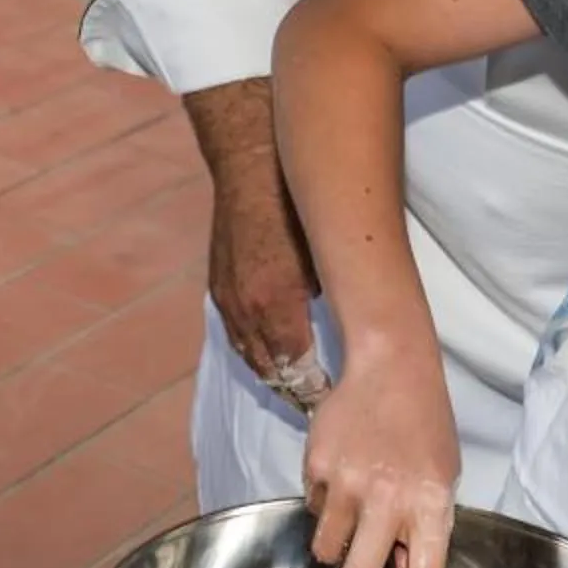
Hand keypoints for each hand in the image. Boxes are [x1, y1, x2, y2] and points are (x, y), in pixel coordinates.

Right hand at [207, 140, 320, 382]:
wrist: (252, 165)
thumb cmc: (299, 206)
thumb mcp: (326, 255)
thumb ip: (331, 296)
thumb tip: (349, 326)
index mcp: (276, 303)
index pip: (297, 368)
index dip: (317, 389)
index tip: (337, 399)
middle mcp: (247, 309)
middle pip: (271, 370)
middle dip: (296, 389)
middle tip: (322, 402)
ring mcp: (227, 300)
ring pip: (250, 356)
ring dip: (274, 374)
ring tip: (300, 387)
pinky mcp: (218, 288)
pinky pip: (236, 335)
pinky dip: (255, 352)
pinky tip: (273, 357)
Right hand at [299, 340, 455, 567]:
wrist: (393, 366)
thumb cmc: (425, 430)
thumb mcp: (441, 481)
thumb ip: (421, 532)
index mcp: (431, 507)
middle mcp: (390, 500)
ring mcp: (350, 483)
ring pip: (327, 548)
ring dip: (338, 540)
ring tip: (357, 502)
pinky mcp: (317, 466)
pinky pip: (313, 508)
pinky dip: (325, 501)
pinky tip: (344, 470)